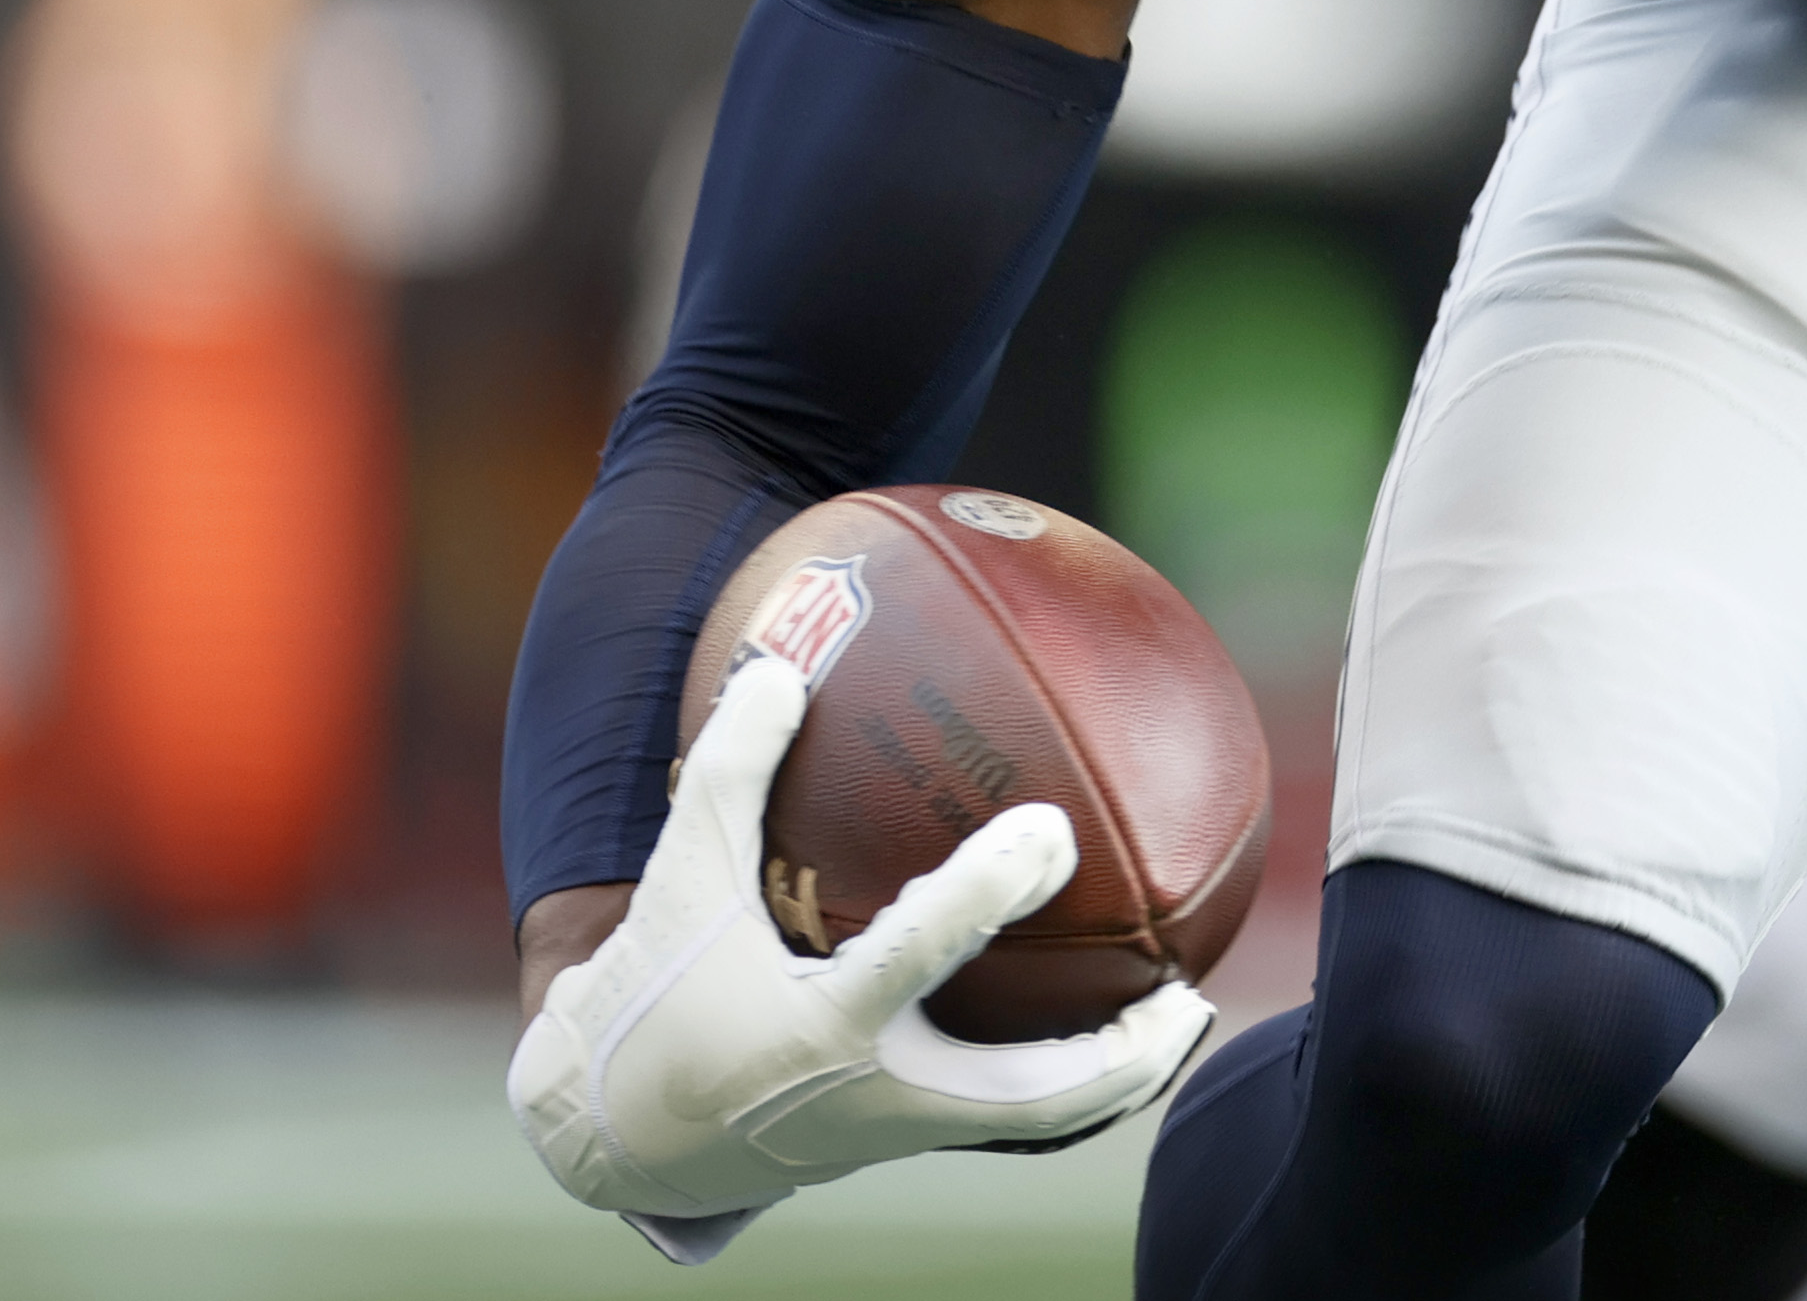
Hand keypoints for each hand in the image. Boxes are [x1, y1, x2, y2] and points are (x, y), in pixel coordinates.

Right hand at [508, 653, 1213, 1261]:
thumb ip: (730, 769)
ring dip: (1117, 1077)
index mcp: (818, 1026)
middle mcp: (873, 1096)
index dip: (986, 894)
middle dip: (1117, 1054)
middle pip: (1028, 1100)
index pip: (919, 957)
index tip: (1052, 831)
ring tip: (1186, 1015)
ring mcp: (896, 1133)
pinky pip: (1004, 1115)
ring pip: (1035, 1124)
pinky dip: (1065, 1075)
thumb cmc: (656, 989)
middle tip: (1186, 991)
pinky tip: (1108, 1020)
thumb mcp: (682, 876)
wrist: (620, 1134)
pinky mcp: (901, 1142)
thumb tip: (782, 663)